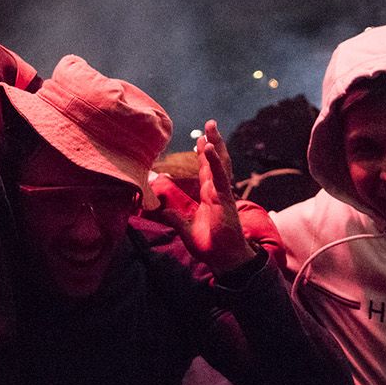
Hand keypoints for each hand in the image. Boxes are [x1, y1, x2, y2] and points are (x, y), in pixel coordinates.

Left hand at [150, 121, 257, 273]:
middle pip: (215, 162)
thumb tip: (160, 209)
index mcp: (209, 196)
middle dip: (212, 142)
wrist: (225, 260)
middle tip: (210, 124)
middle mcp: (217, 192)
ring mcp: (222, 194)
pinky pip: (219, 178)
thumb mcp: (185, 229)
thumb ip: (174, 217)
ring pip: (219, 165)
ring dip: (215, 145)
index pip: (206, 171)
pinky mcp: (225, 200)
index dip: (203, 155)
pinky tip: (210, 149)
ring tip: (211, 128)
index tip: (201, 140)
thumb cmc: (210, 246)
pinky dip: (215, 163)